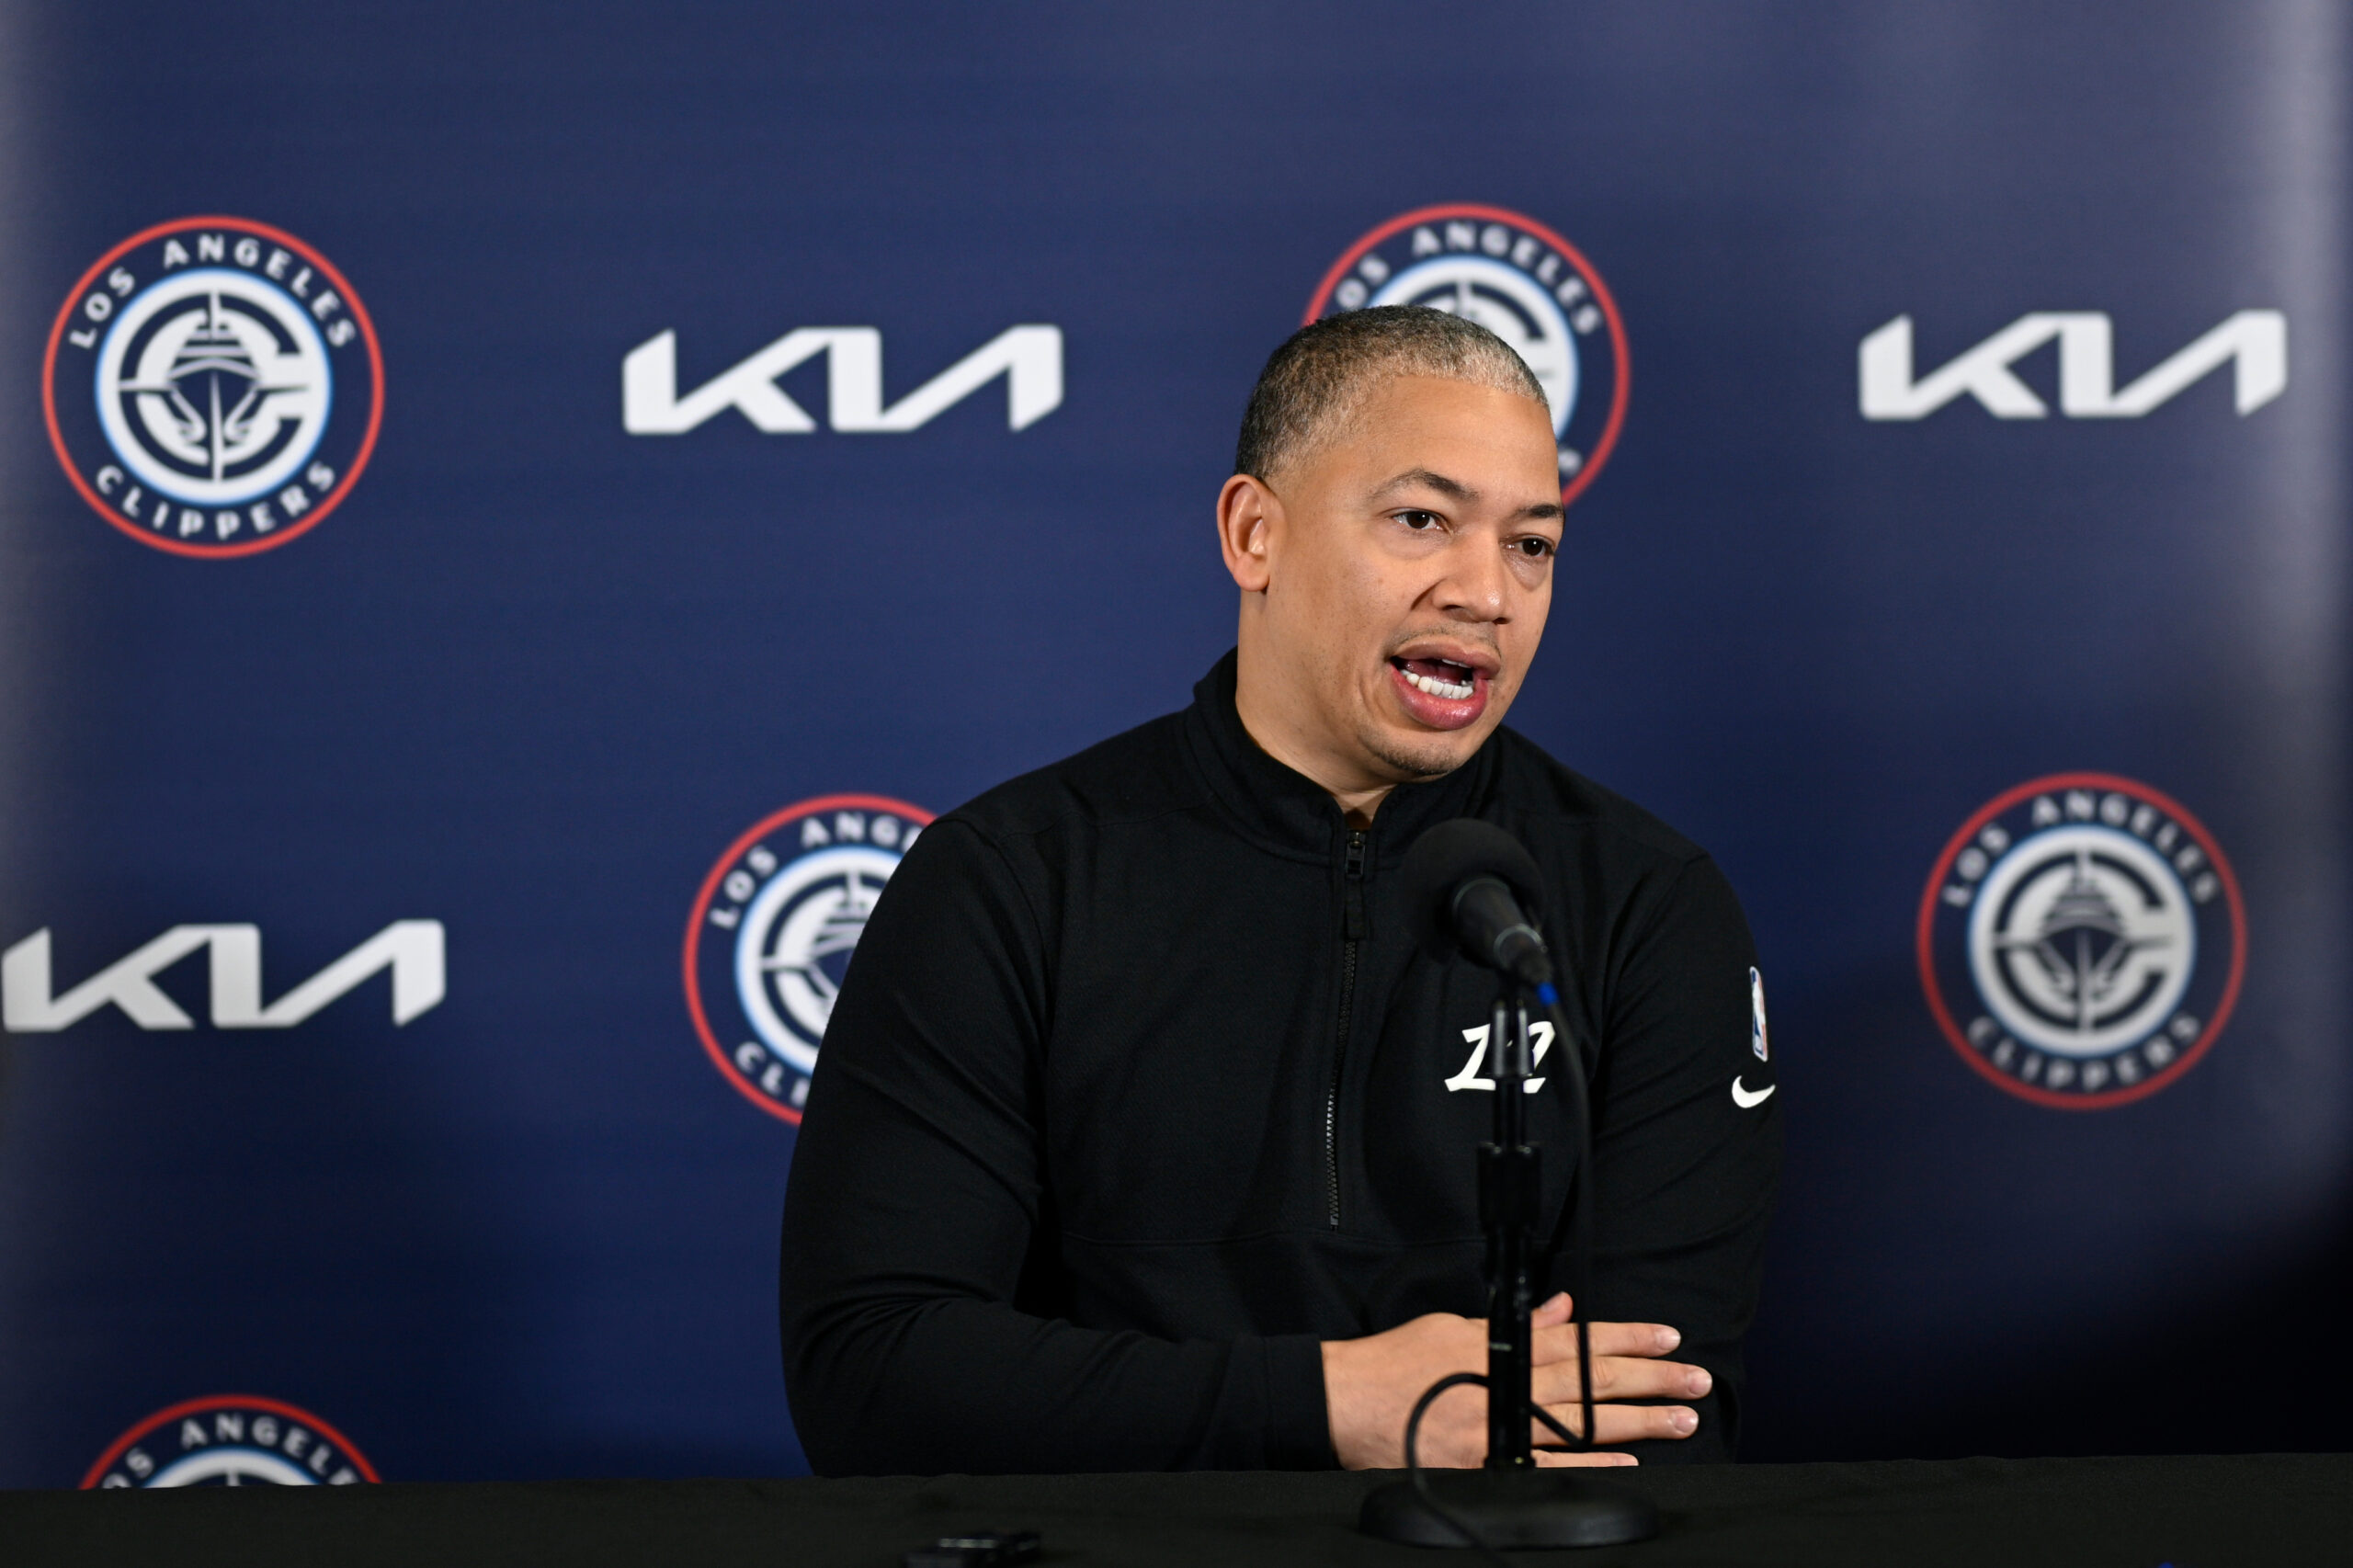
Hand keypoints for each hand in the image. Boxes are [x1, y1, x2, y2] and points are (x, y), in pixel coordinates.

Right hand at [1319, 1293, 1708, 1468]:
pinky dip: (1589, 1468)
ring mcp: (1496, 1431)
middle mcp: (1504, 1386)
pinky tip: (1626, 1465)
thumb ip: (1511, 1324)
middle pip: (1590, 1381)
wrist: (1341, 1403)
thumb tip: (1561, 1310)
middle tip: (1694, 1381)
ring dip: (1635, 1423)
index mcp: (1499, 1346)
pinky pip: (1546, 1469)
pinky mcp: (1483, 1467)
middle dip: (1648, 1379)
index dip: (1626, 1338)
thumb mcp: (1451, 1327)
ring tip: (1679, 1421)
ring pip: (1580, 1424)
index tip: (1667, 1338)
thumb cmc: (1390, 1364)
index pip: (1577, 1338)